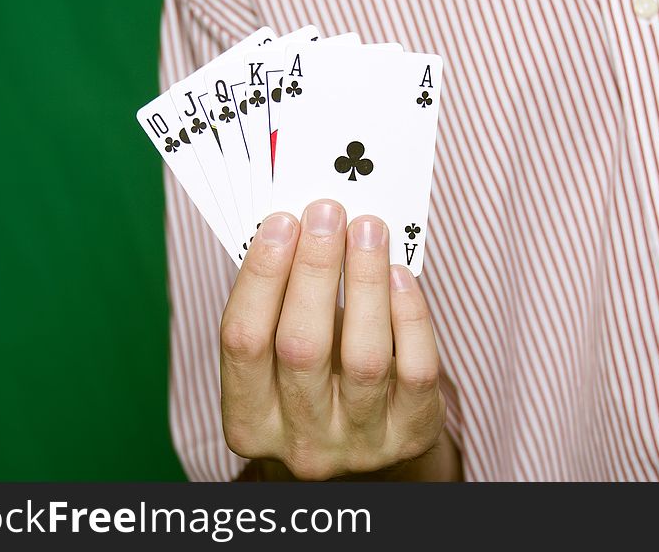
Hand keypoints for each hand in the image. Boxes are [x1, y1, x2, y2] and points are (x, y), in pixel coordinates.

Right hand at [219, 199, 445, 479]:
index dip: (261, 275)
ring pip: (364, 357)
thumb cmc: (318, 382)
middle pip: (301, 347)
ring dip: (365, 281)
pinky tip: (400, 275)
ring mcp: (359, 445)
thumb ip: (283, 305)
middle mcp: (300, 443)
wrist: (368, 443)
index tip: (281, 221)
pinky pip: (415, 369)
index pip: (242, 341)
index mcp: (249, 421)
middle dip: (315, 268)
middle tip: (328, 213)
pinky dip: (410, 315)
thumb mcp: (283, 358)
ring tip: (368, 229)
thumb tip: (303, 226)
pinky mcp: (411, 435)